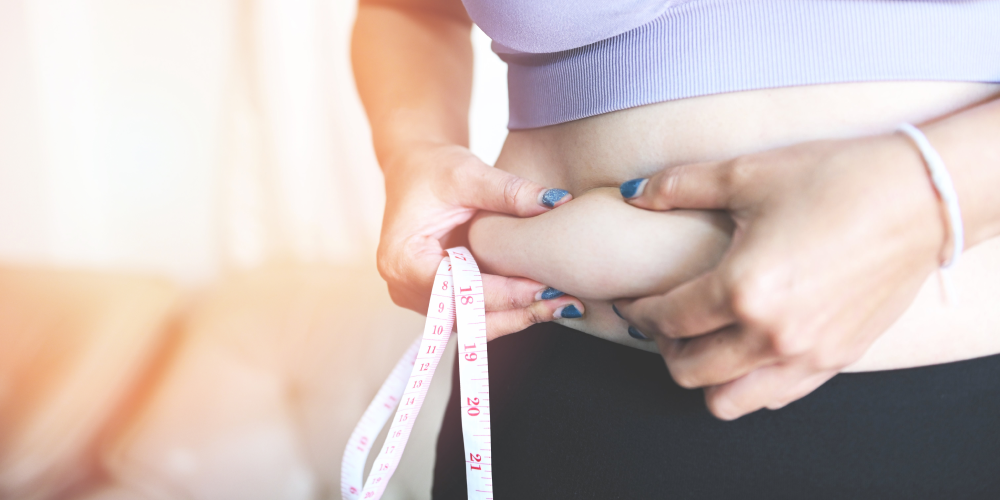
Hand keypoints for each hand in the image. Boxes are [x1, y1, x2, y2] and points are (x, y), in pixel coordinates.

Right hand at [379, 143, 583, 338]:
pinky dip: (507, 310)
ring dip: (515, 317)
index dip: (502, 293)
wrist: (415, 170)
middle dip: (515, 312)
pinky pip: (473, 316)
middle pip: (465, 317)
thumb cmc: (434, 169)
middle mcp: (404, 287)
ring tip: (560, 305)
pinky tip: (542, 301)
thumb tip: (557, 203)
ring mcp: (419, 298)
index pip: (456, 290)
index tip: (542, 287)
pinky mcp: (437, 300)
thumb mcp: (470, 173)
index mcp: (403, 259)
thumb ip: (510, 191)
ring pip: (472, 325)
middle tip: (562, 303)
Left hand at [614, 134, 944, 418]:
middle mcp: (771, 334)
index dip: (638, 312)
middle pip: (689, 370)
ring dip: (705, 376)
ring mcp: (807, 355)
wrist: (920, 197)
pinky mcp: (837, 360)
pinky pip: (777, 396)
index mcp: (741, 290)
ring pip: (730, 400)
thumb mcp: (748, 173)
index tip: (632, 301)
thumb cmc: (836, 179)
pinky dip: (750, 383)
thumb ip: (680, 185)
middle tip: (664, 320)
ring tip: (704, 341)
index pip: (667, 320)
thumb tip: (632, 190)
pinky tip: (749, 347)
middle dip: (664, 348)